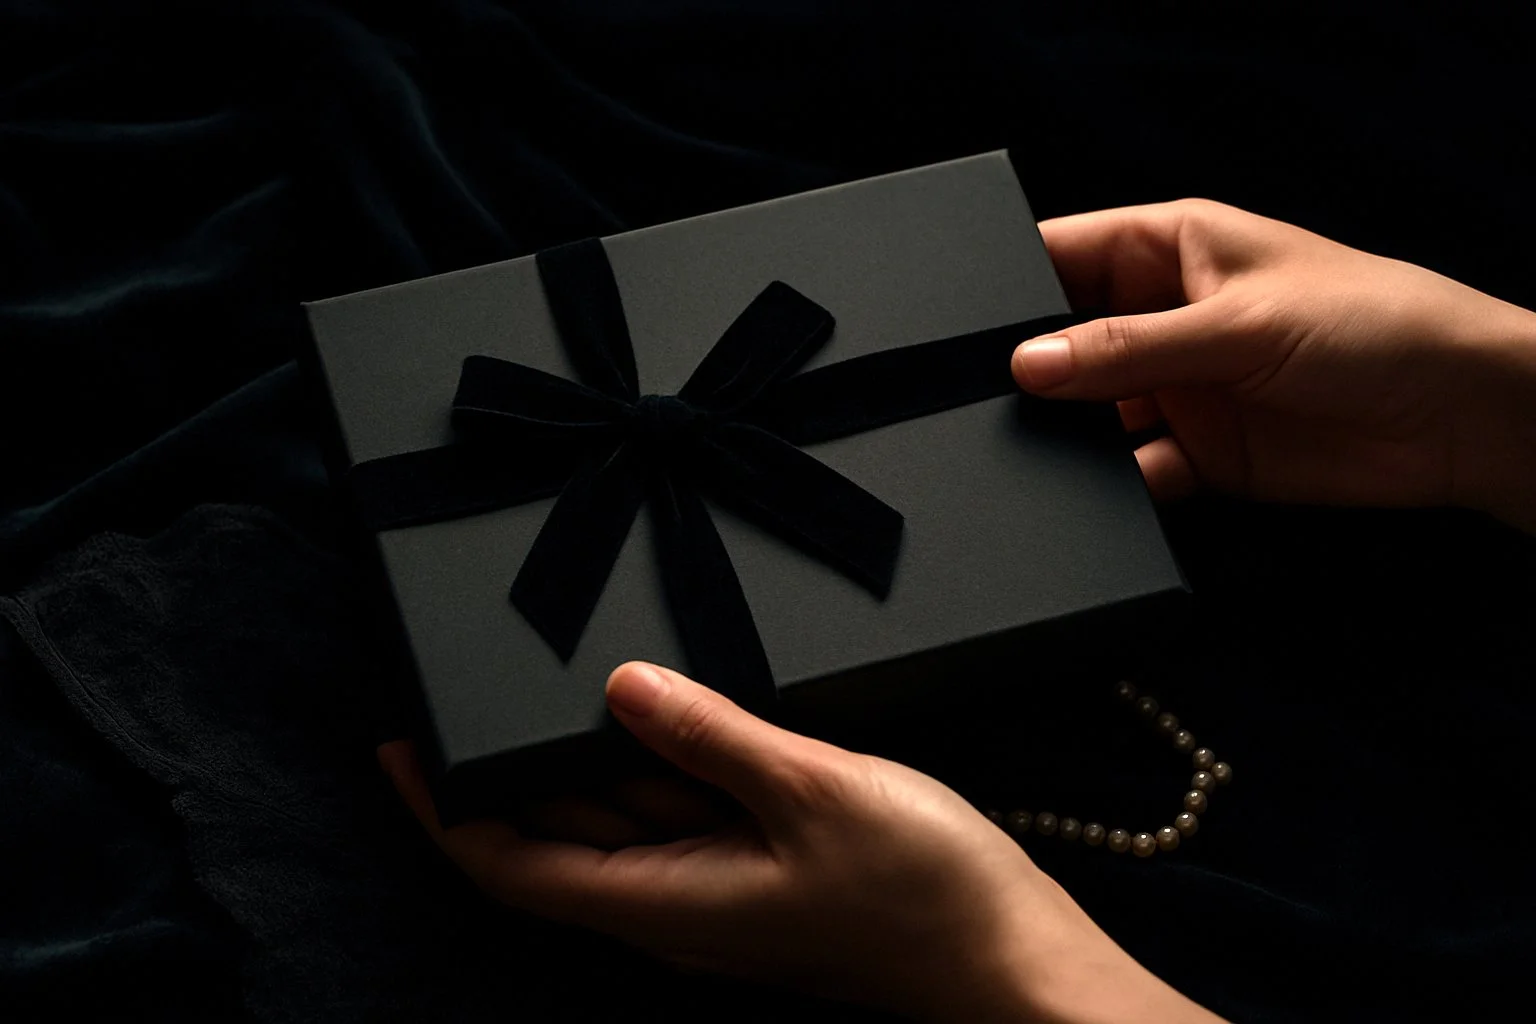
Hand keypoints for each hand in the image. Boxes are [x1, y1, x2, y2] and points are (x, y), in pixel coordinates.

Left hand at [379, 662, 1222, 1022]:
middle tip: (463, 685)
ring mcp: (718, 886)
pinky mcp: (759, 865)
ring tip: (547, 679)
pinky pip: (677, 808)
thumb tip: (618, 689)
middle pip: (557, 834)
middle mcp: (676, 901)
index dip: (442, 812)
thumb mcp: (814, 792)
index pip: (513, 866)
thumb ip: (710, 736)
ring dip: (575, 757)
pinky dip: (650, 759)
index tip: (396, 748)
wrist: (1010, 959)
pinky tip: (660, 708)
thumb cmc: (925, 897)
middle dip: (501, 768)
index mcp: (665, 902)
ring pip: (616, 816)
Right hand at [1013, 199, 1535, 530]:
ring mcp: (1181, 389)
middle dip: (1031, 369)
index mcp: (1174, 250)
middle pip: (1067, 341)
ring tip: (1035, 448)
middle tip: (987, 396)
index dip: (1013, 283)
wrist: (1464, 419)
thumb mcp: (1237, 323)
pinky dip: (1112, 488)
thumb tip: (1028, 363)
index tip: (962, 324)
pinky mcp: (1201, 456)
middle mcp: (1167, 318)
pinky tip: (1098, 493)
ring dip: (1067, 434)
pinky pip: (1131, 473)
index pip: (1067, 254)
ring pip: (1090, 413)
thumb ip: (1128, 348)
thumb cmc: (1376, 325)